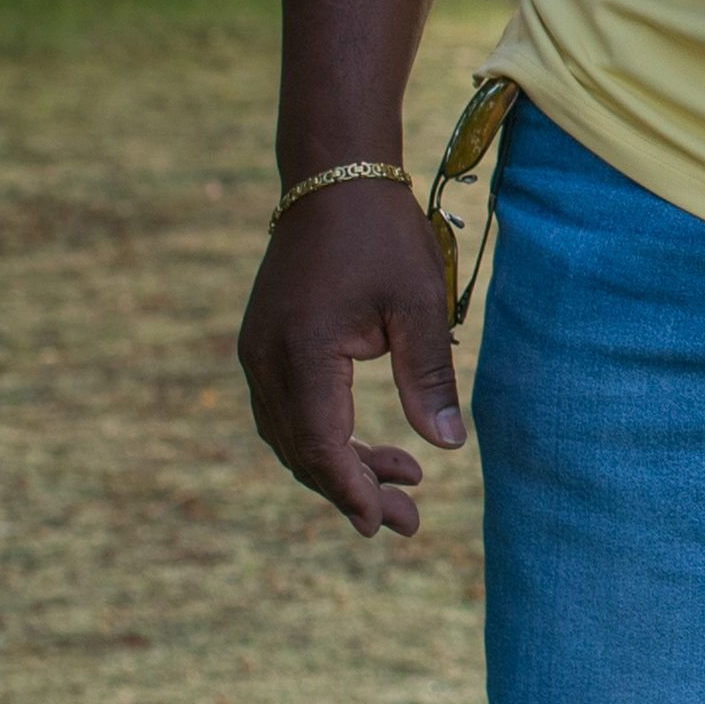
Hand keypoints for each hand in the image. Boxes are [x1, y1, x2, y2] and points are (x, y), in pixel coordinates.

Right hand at [237, 180, 466, 540]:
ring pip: (291, 435)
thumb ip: (427, 377)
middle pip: (302, 450)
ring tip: (405, 481)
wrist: (333, 178)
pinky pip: (286, 411)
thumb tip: (447, 448)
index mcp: (301, 352)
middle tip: (408, 521)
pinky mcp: (264, 343)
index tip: (385, 525)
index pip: (320, 445)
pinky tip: (369, 446)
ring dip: (341, 466)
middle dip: (354, 490)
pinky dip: (323, 437)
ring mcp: (257, 351)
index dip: (353, 490)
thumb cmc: (382, 236)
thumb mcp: (417, 305)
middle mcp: (265, 358)